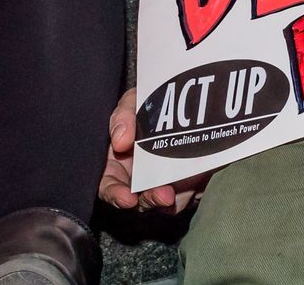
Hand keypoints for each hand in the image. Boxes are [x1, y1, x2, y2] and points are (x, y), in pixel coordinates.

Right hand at [98, 88, 212, 213]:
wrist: (193, 104)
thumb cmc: (151, 106)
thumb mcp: (134, 102)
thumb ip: (123, 116)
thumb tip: (119, 140)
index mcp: (118, 162)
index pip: (109, 185)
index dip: (114, 194)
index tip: (126, 198)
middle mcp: (138, 178)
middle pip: (138, 200)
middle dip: (148, 200)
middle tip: (162, 196)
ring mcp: (163, 183)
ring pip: (162, 202)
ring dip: (168, 199)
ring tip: (173, 193)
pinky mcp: (187, 185)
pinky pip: (186, 196)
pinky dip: (189, 193)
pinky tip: (194, 185)